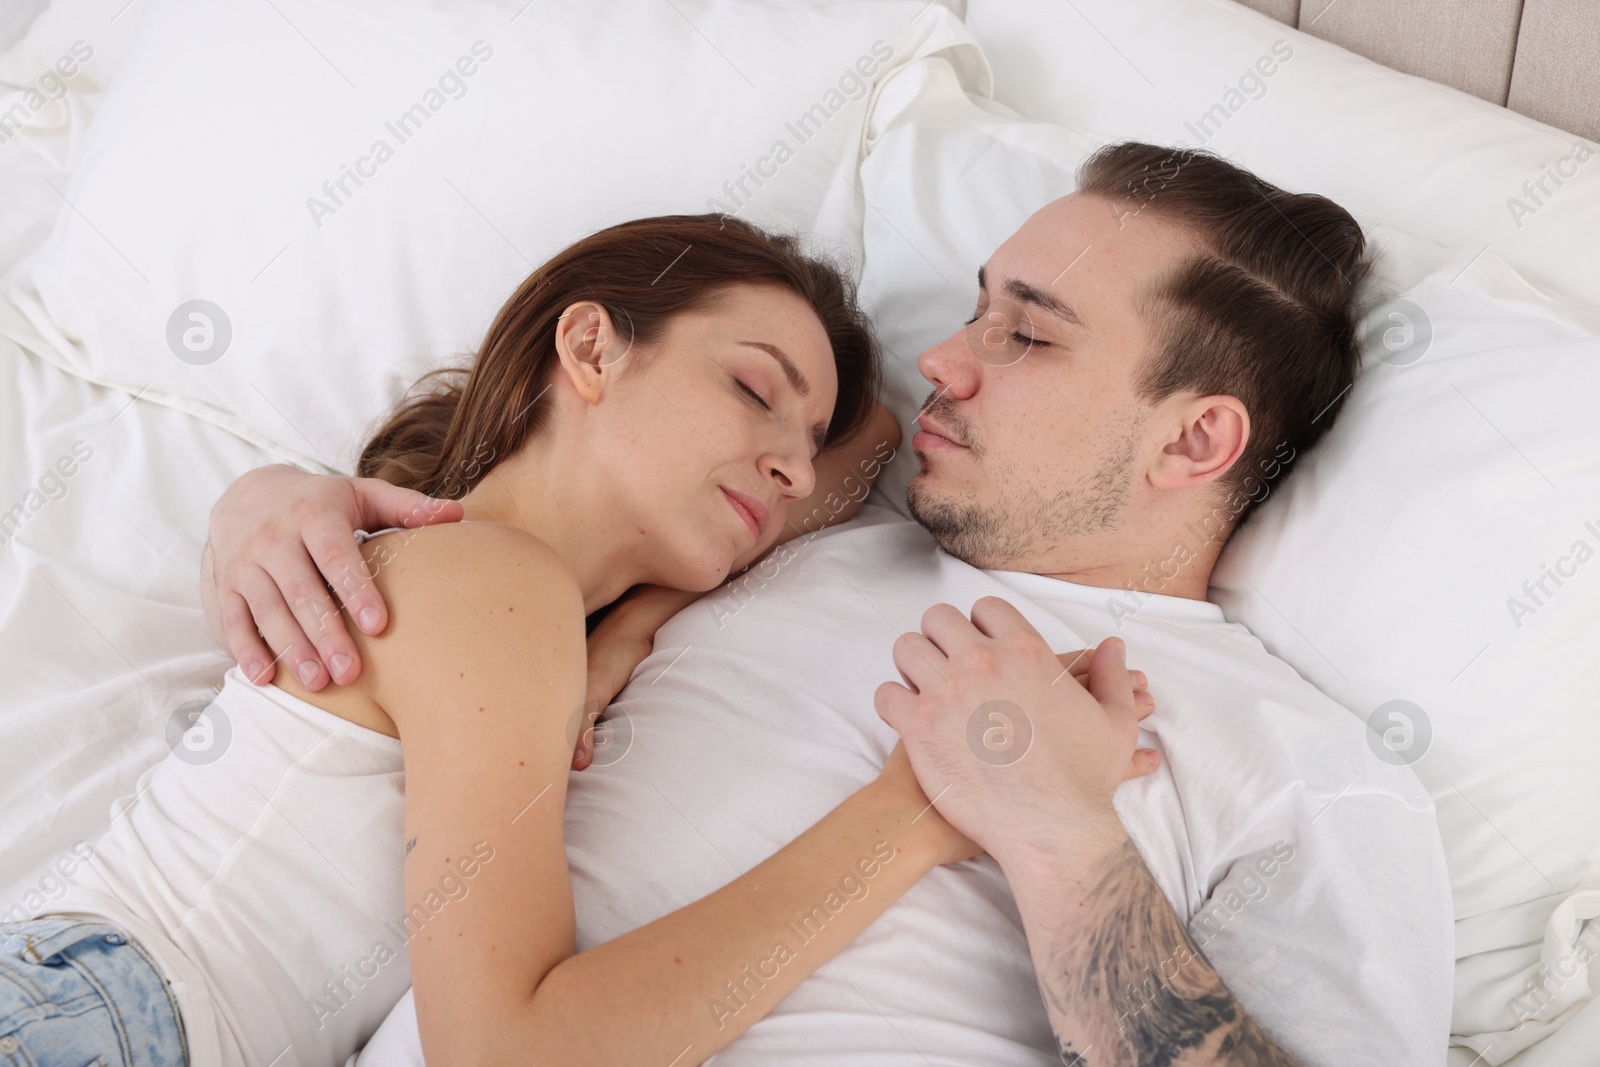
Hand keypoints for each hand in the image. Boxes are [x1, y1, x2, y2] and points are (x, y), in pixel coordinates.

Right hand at [202, 464, 461, 689]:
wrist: (245, 495)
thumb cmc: (320, 503)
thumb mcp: (361, 494)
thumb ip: (407, 506)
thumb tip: (458, 516)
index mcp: (313, 515)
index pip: (337, 557)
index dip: (357, 591)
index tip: (380, 626)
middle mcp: (274, 539)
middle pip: (301, 592)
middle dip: (326, 634)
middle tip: (351, 672)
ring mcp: (245, 564)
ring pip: (268, 611)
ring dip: (291, 649)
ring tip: (319, 683)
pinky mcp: (224, 586)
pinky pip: (232, 621)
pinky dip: (245, 650)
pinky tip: (264, 677)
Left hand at [874, 597, 1159, 867]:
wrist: (1051, 829)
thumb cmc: (1085, 781)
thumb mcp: (1114, 723)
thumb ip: (1111, 678)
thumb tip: (1112, 646)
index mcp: (1026, 650)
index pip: (986, 608)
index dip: (981, 625)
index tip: (979, 646)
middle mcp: (982, 662)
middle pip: (939, 619)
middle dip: (941, 638)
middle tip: (945, 664)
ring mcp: (947, 692)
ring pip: (906, 648)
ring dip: (913, 664)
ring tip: (923, 687)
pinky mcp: (920, 726)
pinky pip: (886, 694)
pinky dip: (893, 703)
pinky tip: (908, 718)